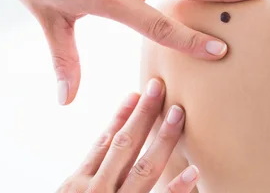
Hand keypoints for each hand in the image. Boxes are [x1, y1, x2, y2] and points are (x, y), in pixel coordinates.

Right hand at [58, 79, 197, 192]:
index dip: (120, 115)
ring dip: (162, 139)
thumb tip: (106, 142)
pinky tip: (193, 171)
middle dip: (143, 115)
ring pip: (142, 168)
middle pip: (124, 146)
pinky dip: (176, 189)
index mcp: (76, 183)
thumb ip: (87, 172)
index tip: (134, 93)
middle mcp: (94, 192)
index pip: (103, 141)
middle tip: (159, 87)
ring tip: (179, 114)